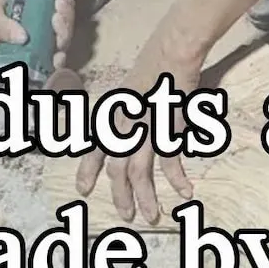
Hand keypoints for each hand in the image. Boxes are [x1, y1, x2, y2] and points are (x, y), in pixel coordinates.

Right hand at [0, 0, 75, 72]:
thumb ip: (1, 28)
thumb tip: (22, 39)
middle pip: (56, 46)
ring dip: (66, 17)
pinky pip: (65, 12)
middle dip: (62, 34)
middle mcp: (33, 41)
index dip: (52, 63)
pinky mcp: (49, 9)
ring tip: (60, 1)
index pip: (39, 64)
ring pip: (64, 30)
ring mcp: (43, 25)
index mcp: (17, 49)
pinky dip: (69, 5)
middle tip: (57, 17)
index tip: (58, 55)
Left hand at [76, 41, 198, 223]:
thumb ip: (123, 111)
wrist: (172, 52)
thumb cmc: (153, 65)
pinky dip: (177, 179)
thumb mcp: (129, 89)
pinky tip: (185, 193)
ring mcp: (145, 128)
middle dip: (120, 196)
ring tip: (151, 215)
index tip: (83, 191)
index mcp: (111, 114)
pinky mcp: (168, 129)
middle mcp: (122, 125)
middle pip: (116, 169)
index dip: (87, 171)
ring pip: (139, 172)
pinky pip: (170, 161)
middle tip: (126, 215)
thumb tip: (123, 129)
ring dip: (145, 197)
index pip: (93, 147)